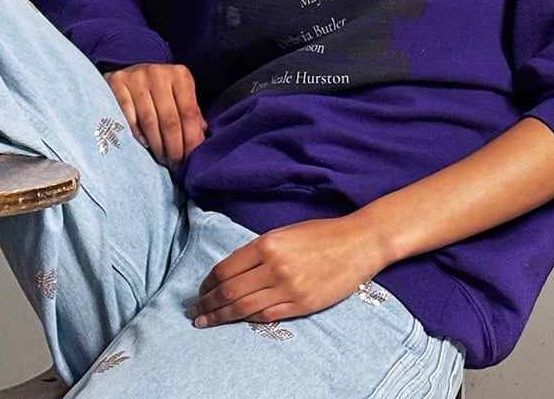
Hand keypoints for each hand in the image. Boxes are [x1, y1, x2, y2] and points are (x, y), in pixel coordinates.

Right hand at [104, 63, 206, 166]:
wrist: (132, 71)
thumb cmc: (161, 89)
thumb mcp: (180, 95)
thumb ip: (191, 113)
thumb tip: (201, 137)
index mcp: (180, 75)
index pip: (188, 112)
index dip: (191, 139)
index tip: (190, 158)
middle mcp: (159, 73)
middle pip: (169, 119)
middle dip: (174, 147)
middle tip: (175, 164)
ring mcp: (136, 77)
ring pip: (149, 121)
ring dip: (157, 146)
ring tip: (163, 159)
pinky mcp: (116, 83)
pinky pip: (128, 116)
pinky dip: (137, 134)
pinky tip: (145, 145)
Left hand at [190, 217, 390, 327]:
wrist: (359, 243)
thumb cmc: (322, 234)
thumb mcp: (285, 233)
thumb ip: (258, 251)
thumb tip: (230, 272)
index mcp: (268, 244)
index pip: (225, 269)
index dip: (207, 283)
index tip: (200, 290)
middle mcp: (275, 267)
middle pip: (229, 291)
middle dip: (207, 304)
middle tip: (195, 311)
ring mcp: (289, 288)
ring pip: (243, 307)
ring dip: (221, 316)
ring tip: (207, 321)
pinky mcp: (302, 304)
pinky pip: (266, 316)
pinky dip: (247, 319)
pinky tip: (237, 320)